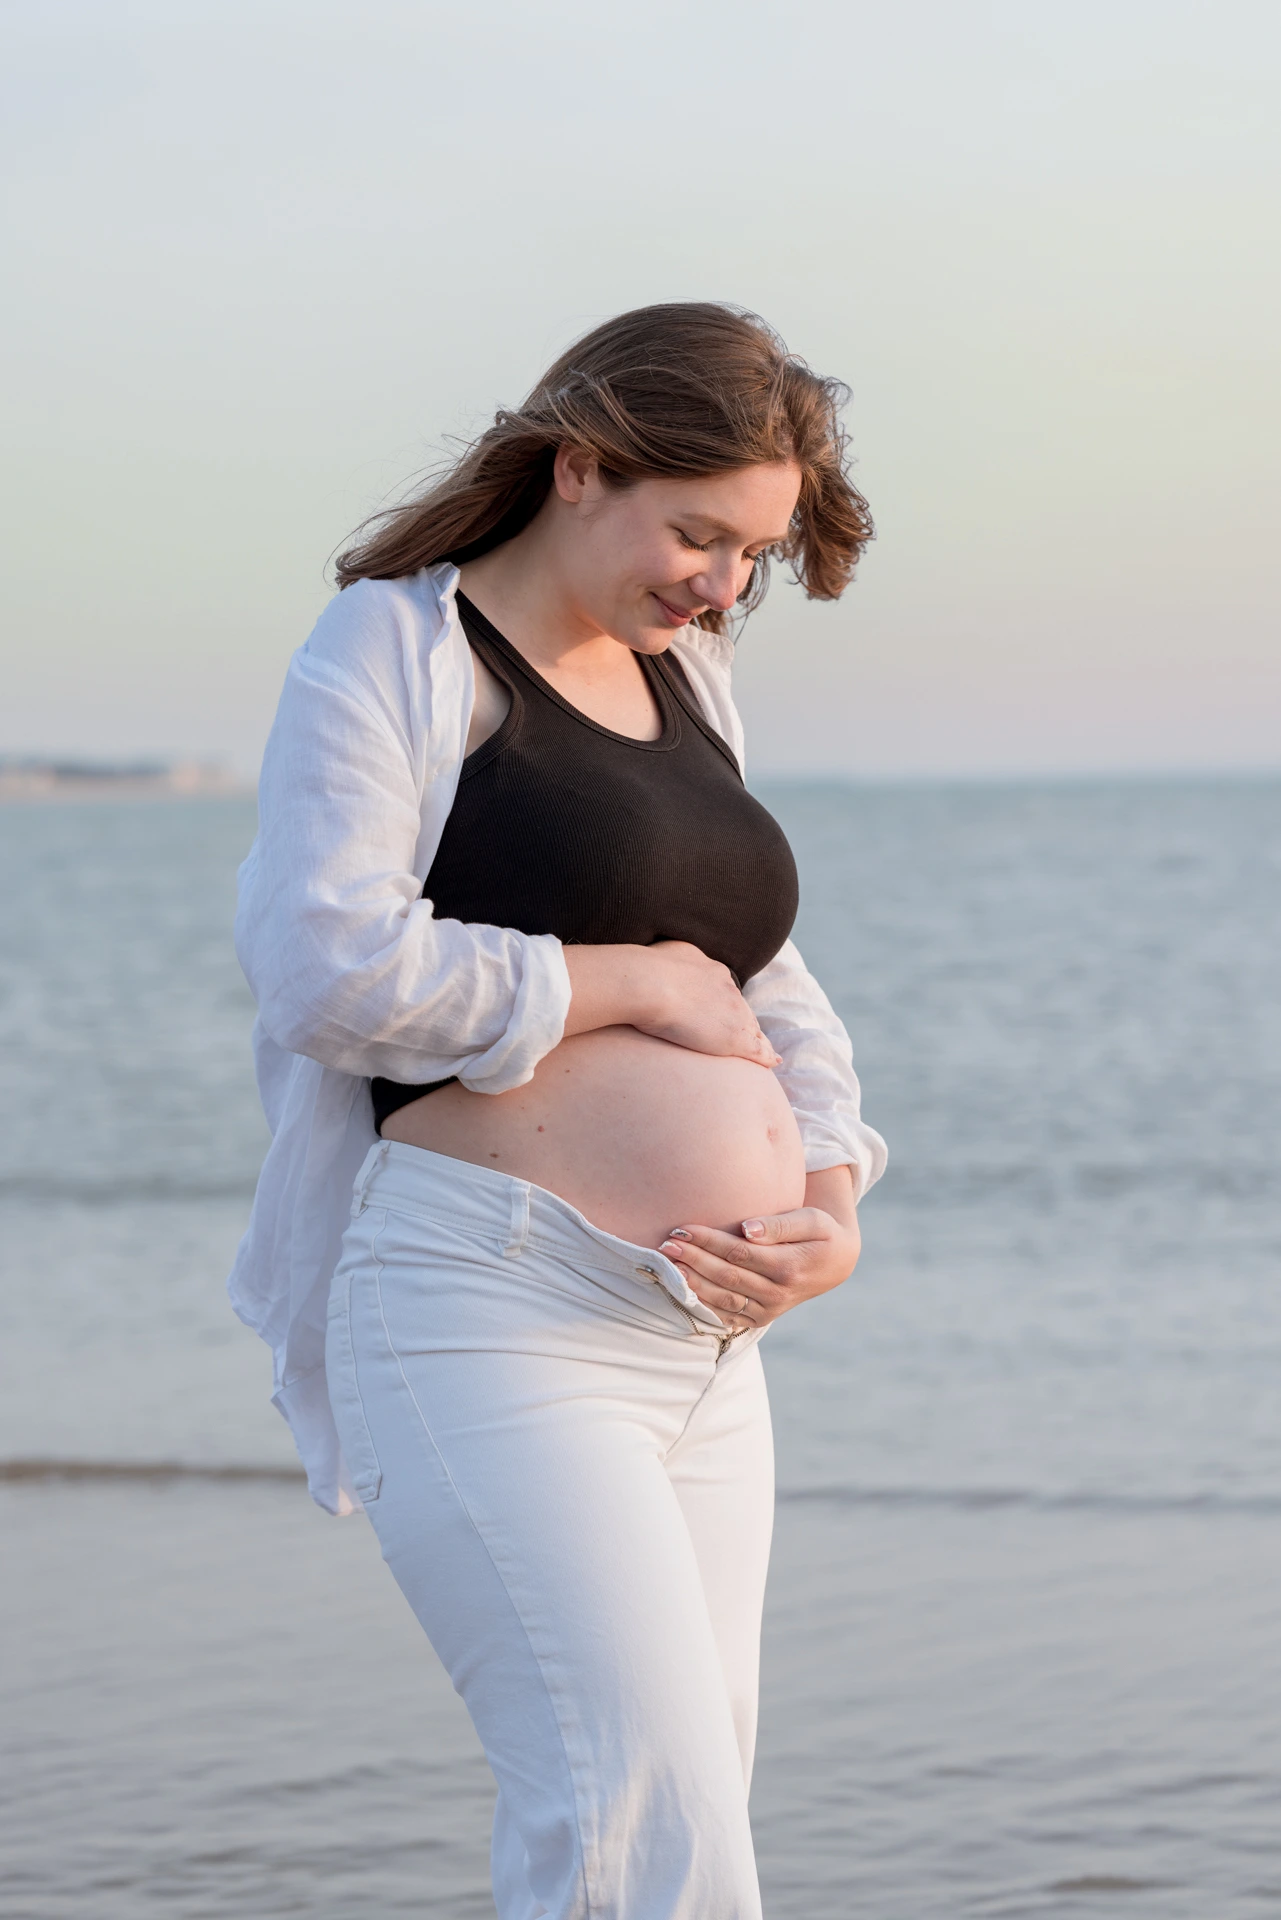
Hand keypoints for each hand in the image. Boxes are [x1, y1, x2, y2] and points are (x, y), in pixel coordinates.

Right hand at [635, 940, 779, 1067]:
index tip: (725, 1014)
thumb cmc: (648, 969)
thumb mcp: (668, 953)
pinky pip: (757, 1049)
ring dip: (757, 1039)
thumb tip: (674, 962)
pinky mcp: (733, 1037)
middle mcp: (729, 990)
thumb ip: (678, 961)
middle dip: (746, 1022)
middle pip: (744, 1011)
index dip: (728, 1005)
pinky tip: (773, 1062)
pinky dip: (766, 1056)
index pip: (728, 993)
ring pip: (753, 1029)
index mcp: (714, 972)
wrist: (650, 983)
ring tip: (763, 1053)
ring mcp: (734, 1014)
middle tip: (748, 1036)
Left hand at [659, 1166, 860, 1333]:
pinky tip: (681, 1288)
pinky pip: (725, 1316)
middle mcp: (777, 1294)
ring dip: (691, 1282)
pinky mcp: (760, 1319)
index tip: (683, 1228)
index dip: (708, 1242)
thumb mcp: (811, 1220)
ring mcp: (768, 1311)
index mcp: (789, 1268)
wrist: (835, 1264)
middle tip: (666, 1244)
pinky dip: (701, 1304)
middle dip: (692, 1260)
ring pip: (721, 1300)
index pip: (738, 1254)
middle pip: (725, 1277)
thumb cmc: (821, 1233)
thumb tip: (746, 1229)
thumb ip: (779, 1225)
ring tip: (667, 1264)